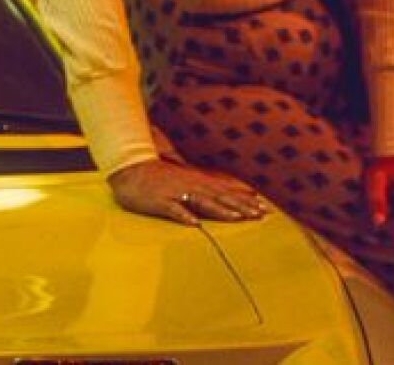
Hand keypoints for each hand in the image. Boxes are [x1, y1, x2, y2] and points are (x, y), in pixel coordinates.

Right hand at [107, 159, 268, 225]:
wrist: (130, 169)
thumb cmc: (156, 176)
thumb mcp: (183, 178)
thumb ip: (201, 186)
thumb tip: (219, 194)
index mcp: (197, 181)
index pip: (226, 191)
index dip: (245, 200)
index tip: (263, 208)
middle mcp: (191, 185)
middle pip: (220, 197)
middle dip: (241, 206)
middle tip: (260, 215)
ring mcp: (176, 192)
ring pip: (202, 202)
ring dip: (220, 210)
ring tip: (237, 219)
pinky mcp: (160, 201)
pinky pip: (174, 209)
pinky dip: (185, 216)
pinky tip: (195, 224)